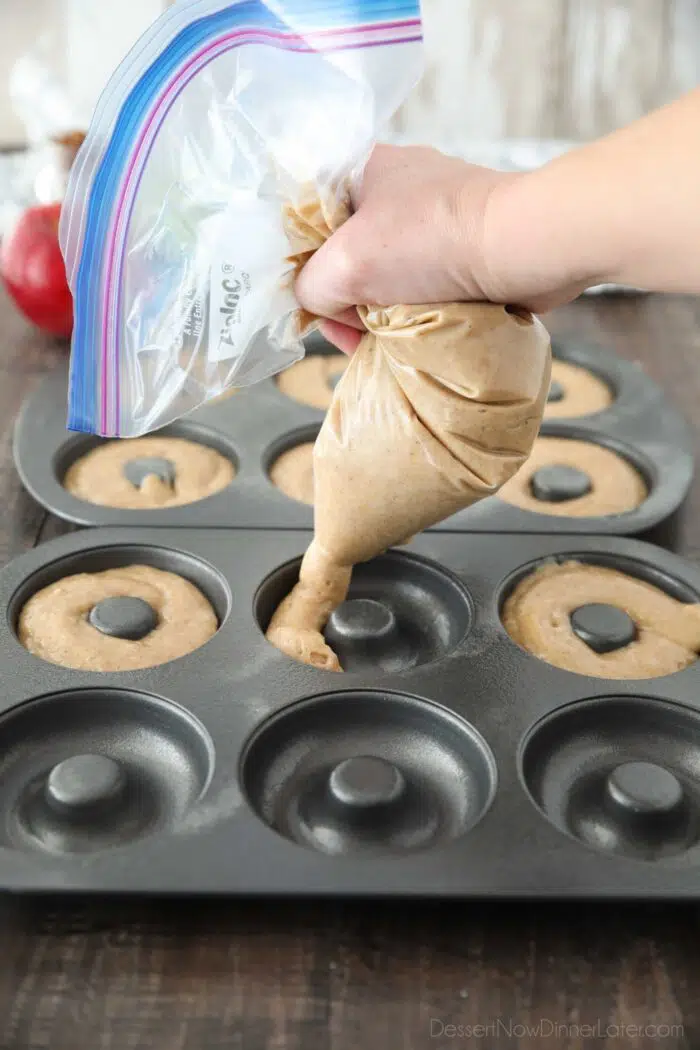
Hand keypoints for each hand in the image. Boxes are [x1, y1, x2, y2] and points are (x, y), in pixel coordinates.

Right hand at [295, 144, 588, 353]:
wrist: (522, 247)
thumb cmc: (431, 242)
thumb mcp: (345, 266)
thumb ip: (310, 286)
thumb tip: (318, 303)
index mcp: (361, 171)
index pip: (311, 225)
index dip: (309, 273)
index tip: (325, 310)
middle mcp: (398, 186)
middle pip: (349, 255)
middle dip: (350, 302)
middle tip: (361, 335)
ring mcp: (436, 215)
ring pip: (388, 275)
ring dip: (385, 311)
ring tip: (397, 334)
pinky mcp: (467, 243)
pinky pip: (426, 283)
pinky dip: (421, 309)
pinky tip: (425, 327)